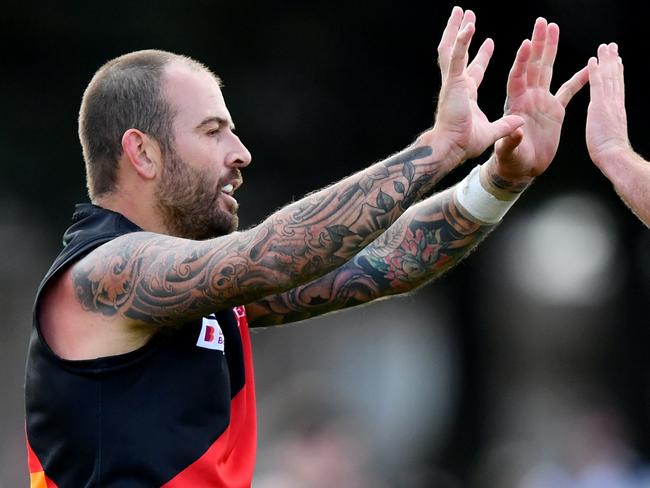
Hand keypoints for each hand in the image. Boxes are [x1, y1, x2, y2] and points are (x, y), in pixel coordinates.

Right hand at [426, 6, 523, 162]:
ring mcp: (454, 82)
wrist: (452, 148)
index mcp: (466, 94)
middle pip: (458, 53)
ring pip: (452, 49)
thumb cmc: (465, 144)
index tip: (489, 42)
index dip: (480, 57)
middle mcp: (458, 84)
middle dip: (461, 34)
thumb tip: (520, 123)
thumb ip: (505, 126)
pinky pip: (457, 57)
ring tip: (460, 11)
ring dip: (456, 29)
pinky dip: (462, 42)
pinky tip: (468, 26)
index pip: (474, 70)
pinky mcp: (453, 83)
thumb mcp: (491, 132)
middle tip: (467, 16)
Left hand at [488, 18, 588, 190]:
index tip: (526, 44)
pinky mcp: (554, 110)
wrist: (521, 168)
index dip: (522, 61)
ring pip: (548, 70)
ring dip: (551, 50)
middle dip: (538, 44)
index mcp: (514, 104)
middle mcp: (528, 98)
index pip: (517, 78)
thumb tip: (515, 131)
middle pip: (534, 66)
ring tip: (554, 29)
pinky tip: (590, 66)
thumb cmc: (510, 160)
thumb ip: (510, 141)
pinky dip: (579, 79)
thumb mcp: (507, 152)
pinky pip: (569, 90)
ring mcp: (541, 101)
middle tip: (542, 23)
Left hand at [586, 43, 631, 168]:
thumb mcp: (610, 134)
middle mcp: (615, 103)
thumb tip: (608, 125)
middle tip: (612, 47)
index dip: (617, 74)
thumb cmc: (610, 153)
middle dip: (613, 61)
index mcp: (616, 110)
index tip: (617, 62)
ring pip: (608, 76)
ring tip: (605, 47)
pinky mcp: (600, 106)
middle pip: (615, 77)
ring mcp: (608, 103)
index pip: (616, 88)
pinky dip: (595, 71)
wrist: (614, 156)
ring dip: (606, 60)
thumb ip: (609, 125)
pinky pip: (597, 84)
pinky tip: (592, 60)